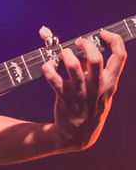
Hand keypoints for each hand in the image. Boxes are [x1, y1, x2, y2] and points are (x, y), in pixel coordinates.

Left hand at [42, 28, 125, 150]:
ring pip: (73, 66)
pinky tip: (48, 66)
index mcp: (110, 83)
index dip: (113, 40)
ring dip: (66, 55)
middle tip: (78, 42)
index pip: (120, 57)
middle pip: (96, 58)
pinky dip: (48, 68)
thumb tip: (81, 44)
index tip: (102, 33)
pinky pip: (54, 79)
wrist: (77, 136)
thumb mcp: (100, 90)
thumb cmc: (89, 106)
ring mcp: (80, 93)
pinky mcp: (64, 98)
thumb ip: (93, 69)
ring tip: (62, 54)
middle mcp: (97, 87)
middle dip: (86, 44)